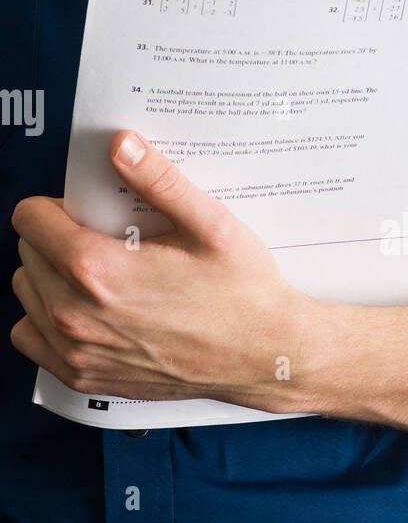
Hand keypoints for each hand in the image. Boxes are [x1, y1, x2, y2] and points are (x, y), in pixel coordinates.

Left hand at [10, 131, 318, 410]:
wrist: (264, 355)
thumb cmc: (244, 293)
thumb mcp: (210, 225)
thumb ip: (159, 180)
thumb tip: (120, 145)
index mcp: (98, 270)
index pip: (30, 219)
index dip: (57, 206)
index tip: (87, 212)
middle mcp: (76, 314)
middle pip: (28, 255)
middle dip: (56, 239)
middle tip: (103, 242)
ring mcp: (77, 351)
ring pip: (27, 295)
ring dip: (49, 278)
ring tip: (97, 276)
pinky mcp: (85, 377)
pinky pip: (30, 339)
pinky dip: (47, 322)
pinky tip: (86, 312)